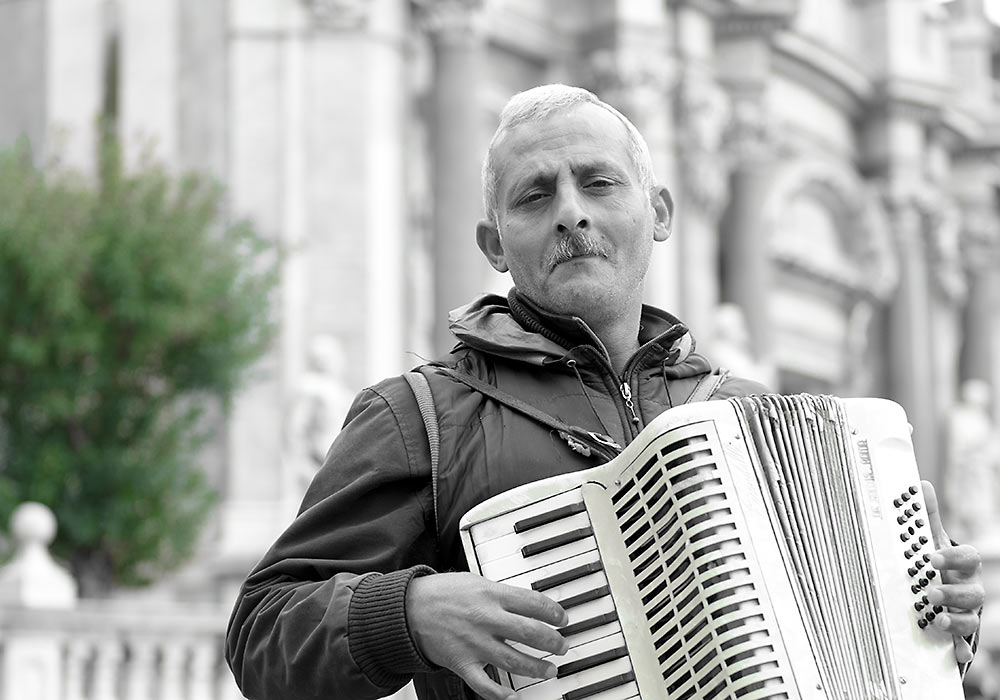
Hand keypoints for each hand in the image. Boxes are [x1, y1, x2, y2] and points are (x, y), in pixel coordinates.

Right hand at [406, 572, 569, 699]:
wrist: (408, 609)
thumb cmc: (441, 593)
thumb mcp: (475, 581)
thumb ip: (501, 594)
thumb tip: (528, 603)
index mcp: (491, 594)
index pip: (534, 603)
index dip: (554, 612)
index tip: (562, 619)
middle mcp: (486, 619)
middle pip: (530, 633)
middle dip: (553, 642)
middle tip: (562, 646)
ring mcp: (475, 643)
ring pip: (515, 661)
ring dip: (537, 668)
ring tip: (549, 670)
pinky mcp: (462, 663)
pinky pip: (485, 684)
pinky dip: (501, 694)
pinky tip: (513, 696)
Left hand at [921, 480, 983, 664]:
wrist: (945, 588)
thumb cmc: (939, 563)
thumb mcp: (931, 540)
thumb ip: (927, 516)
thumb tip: (920, 485)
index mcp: (963, 566)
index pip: (969, 558)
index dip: (953, 557)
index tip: (932, 557)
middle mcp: (969, 589)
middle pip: (973, 592)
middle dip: (953, 592)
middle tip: (931, 592)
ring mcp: (966, 611)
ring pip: (971, 618)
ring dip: (956, 620)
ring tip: (938, 619)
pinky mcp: (959, 632)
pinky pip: (965, 643)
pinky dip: (961, 648)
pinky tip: (956, 653)